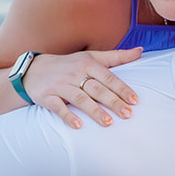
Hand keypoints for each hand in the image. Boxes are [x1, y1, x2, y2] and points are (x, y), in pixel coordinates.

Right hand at [23, 47, 142, 128]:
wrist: (33, 70)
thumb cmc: (69, 65)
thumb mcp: (91, 57)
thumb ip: (116, 57)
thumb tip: (141, 50)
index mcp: (87, 64)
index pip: (108, 77)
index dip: (122, 89)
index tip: (134, 101)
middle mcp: (74, 73)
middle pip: (97, 89)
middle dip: (113, 102)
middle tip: (127, 114)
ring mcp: (60, 85)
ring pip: (80, 98)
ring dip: (94, 111)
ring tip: (108, 123)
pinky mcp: (47, 96)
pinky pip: (58, 107)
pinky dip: (68, 116)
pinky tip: (78, 125)